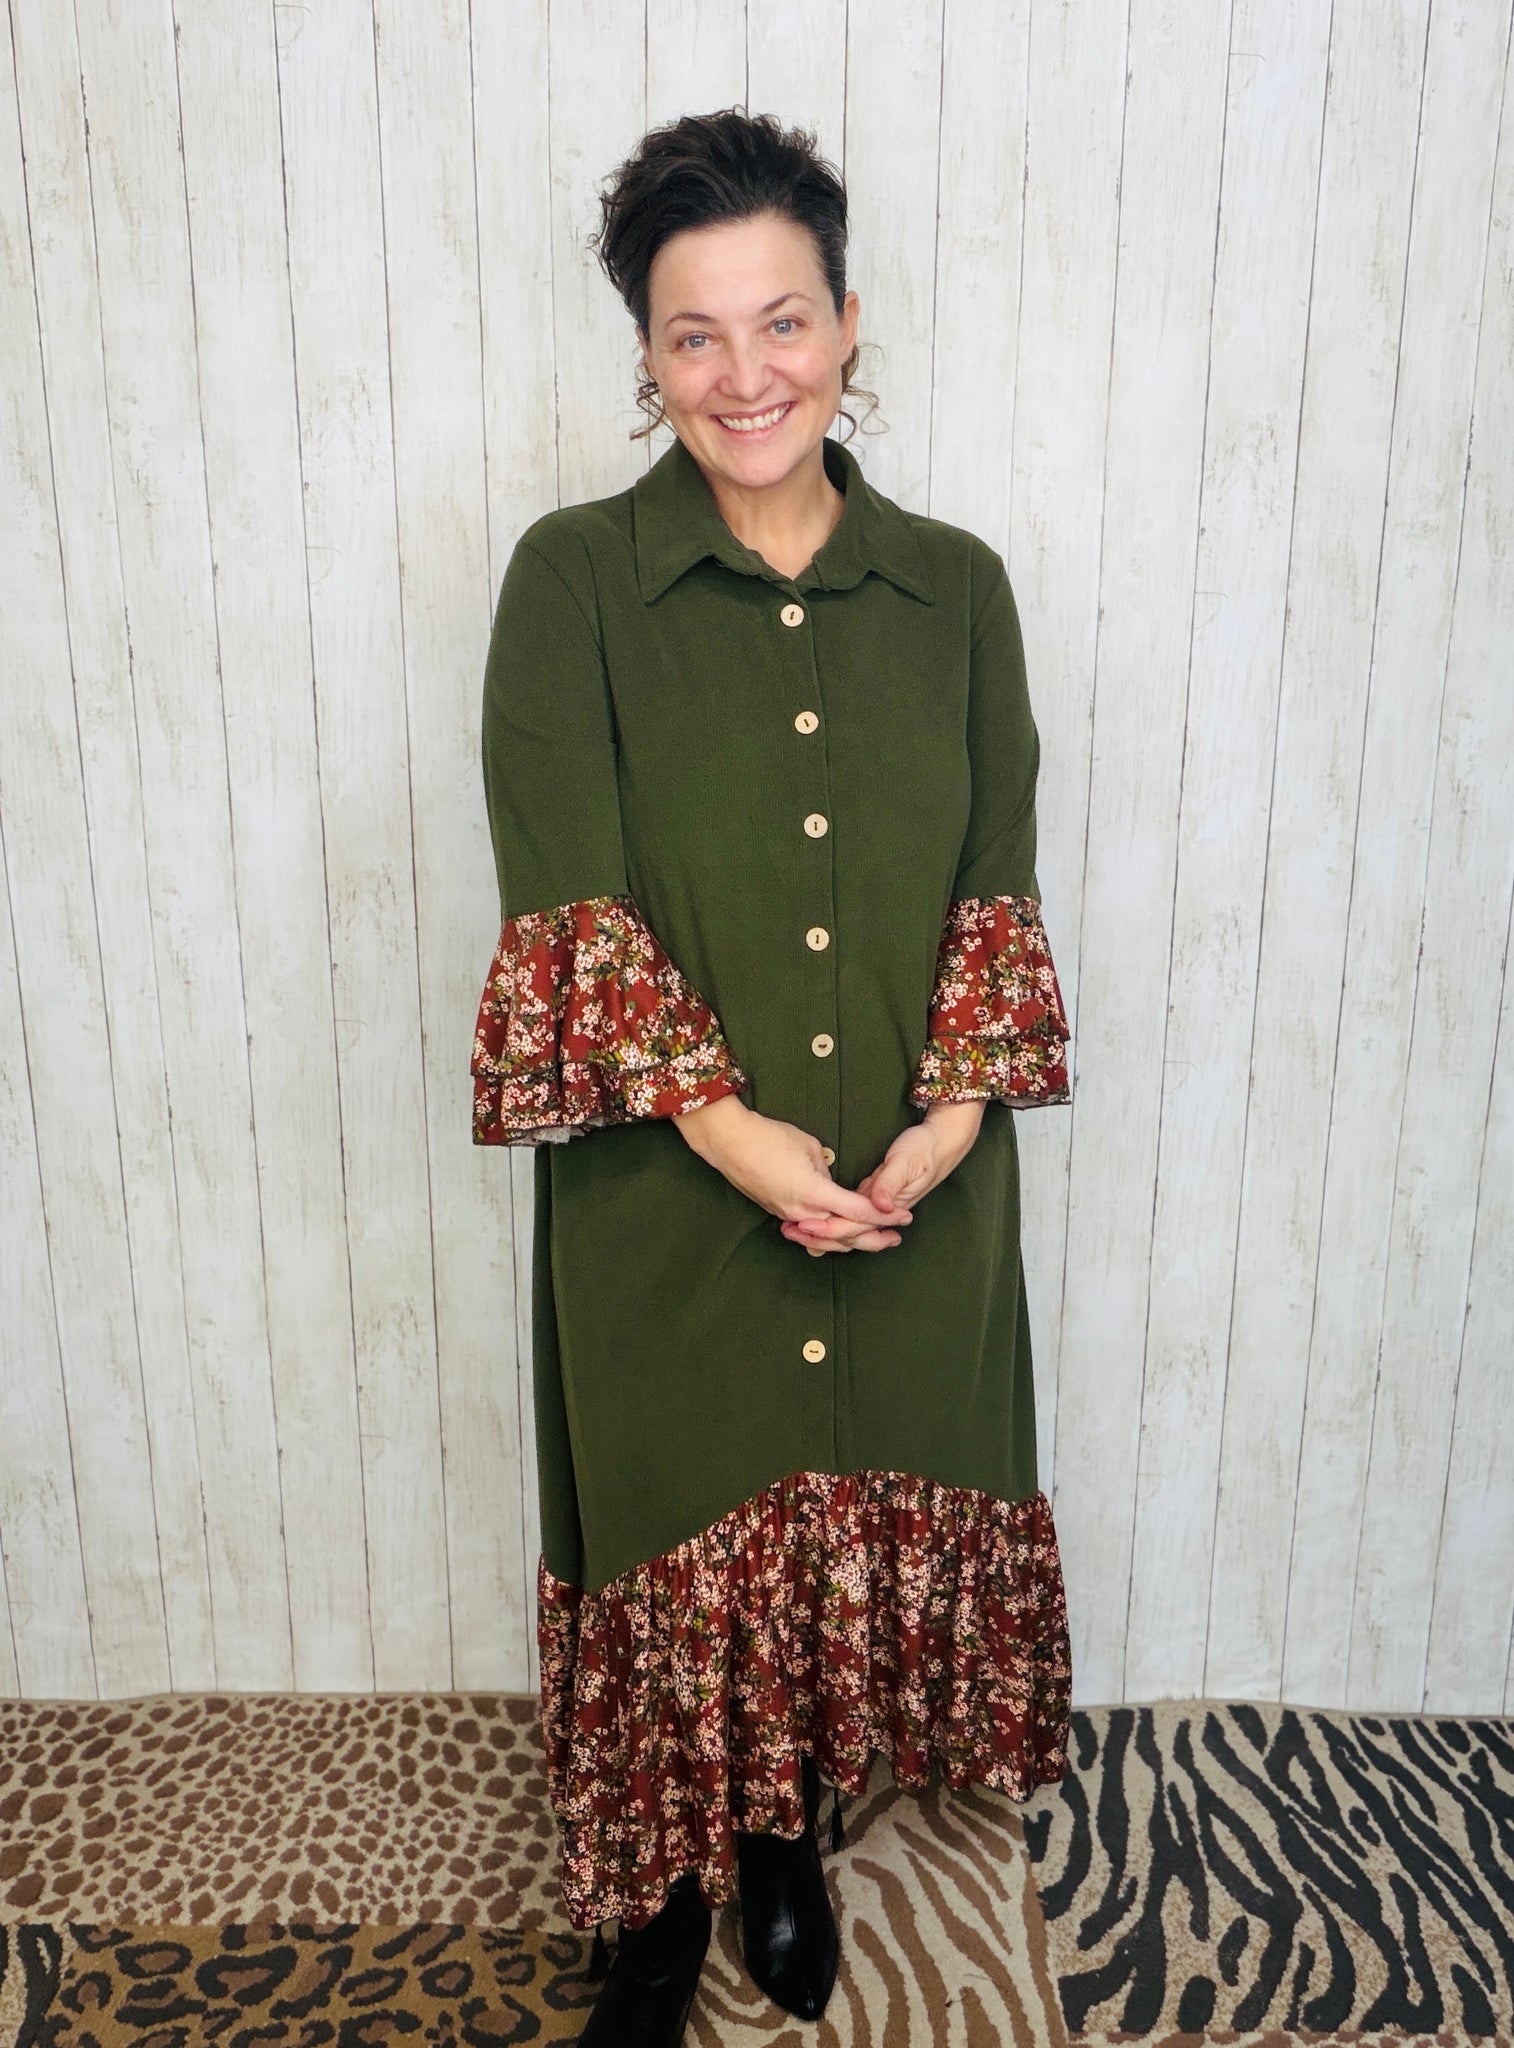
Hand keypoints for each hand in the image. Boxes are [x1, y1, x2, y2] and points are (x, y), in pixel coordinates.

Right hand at [673, 1095, 911, 1249]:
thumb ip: (826, 1170)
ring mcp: (788, 1215)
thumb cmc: (769, 1136)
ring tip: (873, 1241)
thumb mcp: (808, 1146)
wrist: (729, 1142)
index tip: (905, 1217)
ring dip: (851, 1241)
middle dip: (873, 1237)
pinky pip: (810, 1232)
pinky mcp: (778, 1212)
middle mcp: (801, 1211)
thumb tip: (830, 1181)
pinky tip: (840, 1239)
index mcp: (813, 1193)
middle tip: (896, 1238)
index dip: (884, 1216)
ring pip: (826, 1238)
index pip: (857, 1211)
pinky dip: (829, 1237)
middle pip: (845, 1234)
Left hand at [780, 1098, 987, 1253]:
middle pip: (847, 1232)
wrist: (941, 1143)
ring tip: (793, 1230)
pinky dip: (829, 1220)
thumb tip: (880, 1205)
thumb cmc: (924, 1149)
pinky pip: (848, 1215)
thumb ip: (891, 1183)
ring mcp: (877, 1205)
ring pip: (846, 1227)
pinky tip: (810, 1220)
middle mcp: (882, 1211)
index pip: (854, 1224)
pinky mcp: (873, 1196)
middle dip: (818, 1235)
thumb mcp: (907, 1162)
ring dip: (820, 1231)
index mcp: (888, 1206)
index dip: (830, 1226)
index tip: (805, 1225)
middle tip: (789, 1232)